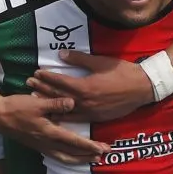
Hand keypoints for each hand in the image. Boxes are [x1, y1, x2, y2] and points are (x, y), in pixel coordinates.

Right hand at [0, 93, 108, 163]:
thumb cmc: (17, 107)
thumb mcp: (37, 103)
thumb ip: (56, 103)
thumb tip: (73, 103)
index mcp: (49, 132)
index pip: (73, 141)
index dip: (89, 145)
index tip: (102, 148)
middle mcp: (46, 143)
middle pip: (71, 154)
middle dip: (87, 156)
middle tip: (102, 156)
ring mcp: (41, 146)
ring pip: (63, 157)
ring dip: (78, 159)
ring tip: (91, 158)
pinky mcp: (36, 145)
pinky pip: (56, 155)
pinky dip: (67, 157)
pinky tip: (71, 155)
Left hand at [25, 50, 154, 122]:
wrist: (143, 88)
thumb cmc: (123, 72)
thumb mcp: (100, 61)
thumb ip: (79, 59)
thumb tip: (61, 54)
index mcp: (85, 87)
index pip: (60, 82)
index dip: (46, 77)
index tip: (35, 72)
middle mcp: (85, 102)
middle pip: (58, 96)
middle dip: (43, 89)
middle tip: (29, 84)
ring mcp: (91, 112)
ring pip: (65, 109)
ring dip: (50, 104)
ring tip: (36, 99)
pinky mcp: (97, 118)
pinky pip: (76, 119)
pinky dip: (64, 115)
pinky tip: (56, 114)